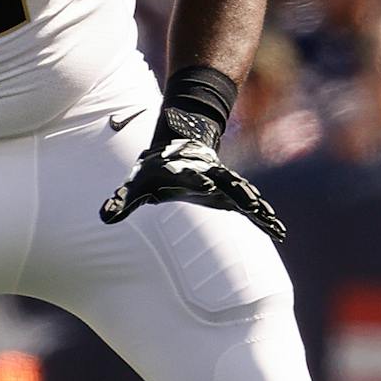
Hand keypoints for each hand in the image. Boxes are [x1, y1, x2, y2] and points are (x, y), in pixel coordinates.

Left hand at [99, 137, 285, 240]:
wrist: (179, 150)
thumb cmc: (157, 171)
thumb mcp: (137, 184)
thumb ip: (122, 199)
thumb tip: (103, 216)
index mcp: (188, 173)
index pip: (194, 177)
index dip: (199, 182)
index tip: (206, 187)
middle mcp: (211, 177)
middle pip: (228, 184)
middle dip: (241, 195)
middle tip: (254, 207)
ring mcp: (224, 184)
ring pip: (245, 194)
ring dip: (258, 208)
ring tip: (273, 224)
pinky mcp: (231, 194)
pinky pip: (250, 206)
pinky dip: (263, 216)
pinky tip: (277, 230)